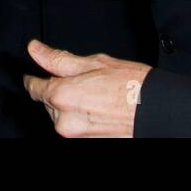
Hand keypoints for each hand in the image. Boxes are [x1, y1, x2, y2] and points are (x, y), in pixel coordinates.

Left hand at [22, 40, 149, 137]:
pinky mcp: (87, 142)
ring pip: (61, 114)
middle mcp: (64, 119)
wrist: (156, 110)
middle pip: (48, 101)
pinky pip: (76, 125)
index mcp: (62, 95)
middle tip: (83, 79)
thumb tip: (35, 49)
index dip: (34, 77)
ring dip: (71, 103)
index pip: (34, 87)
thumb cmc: (129, 84)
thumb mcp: (93, 62)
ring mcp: (75, 134)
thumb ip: (58, 58)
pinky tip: (99, 105)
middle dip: (59, 89)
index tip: (35, 73)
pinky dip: (82, 115)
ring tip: (96, 92)